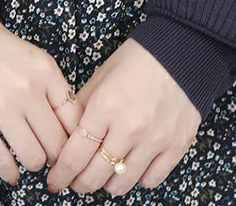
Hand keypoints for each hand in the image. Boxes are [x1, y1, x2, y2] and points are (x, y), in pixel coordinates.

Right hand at [0, 19, 84, 184]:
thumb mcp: (33, 57)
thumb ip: (51, 87)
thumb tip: (67, 126)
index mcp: (46, 72)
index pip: (74, 119)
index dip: (75, 139)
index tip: (71, 146)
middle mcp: (28, 91)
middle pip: (57, 143)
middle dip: (56, 157)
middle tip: (51, 158)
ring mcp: (1, 108)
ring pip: (33, 157)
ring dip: (34, 164)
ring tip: (30, 160)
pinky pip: (2, 161)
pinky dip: (10, 173)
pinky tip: (12, 173)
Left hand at [45, 38, 200, 196]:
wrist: (181, 51)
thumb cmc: (137, 60)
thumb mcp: (100, 76)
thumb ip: (81, 107)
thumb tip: (66, 137)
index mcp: (105, 106)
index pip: (74, 156)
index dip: (60, 174)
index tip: (55, 180)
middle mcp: (129, 128)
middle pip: (94, 177)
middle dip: (79, 183)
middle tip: (75, 180)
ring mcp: (155, 140)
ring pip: (121, 184)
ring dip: (106, 183)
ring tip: (103, 173)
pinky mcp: (177, 146)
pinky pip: (150, 180)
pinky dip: (137, 178)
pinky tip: (131, 165)